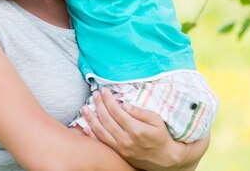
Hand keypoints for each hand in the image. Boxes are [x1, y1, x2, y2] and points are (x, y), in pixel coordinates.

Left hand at [81, 88, 208, 170]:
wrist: (165, 159)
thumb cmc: (161, 137)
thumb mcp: (157, 120)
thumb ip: (140, 112)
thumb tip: (124, 104)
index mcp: (136, 130)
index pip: (117, 111)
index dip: (108, 99)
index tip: (104, 90)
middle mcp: (126, 140)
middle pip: (107, 119)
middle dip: (99, 105)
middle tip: (95, 94)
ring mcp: (121, 148)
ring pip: (101, 132)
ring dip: (91, 118)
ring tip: (84, 108)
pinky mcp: (118, 154)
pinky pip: (102, 143)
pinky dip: (92, 135)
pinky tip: (85, 127)